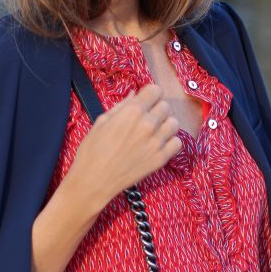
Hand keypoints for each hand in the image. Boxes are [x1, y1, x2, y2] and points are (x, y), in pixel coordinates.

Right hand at [67, 83, 181, 206]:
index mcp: (132, 111)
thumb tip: (135, 94)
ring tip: (154, 131)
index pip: (155, 90)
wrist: (94, 181)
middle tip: (146, 118)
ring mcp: (156, 142)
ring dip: (165, 124)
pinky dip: (170, 142)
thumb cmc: (92, 151)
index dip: (150, 94)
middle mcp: (147, 124)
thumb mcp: (101, 121)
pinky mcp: (161, 159)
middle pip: (165, 106)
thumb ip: (122, 106)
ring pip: (174, 123)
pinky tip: (158, 144)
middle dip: (156, 109)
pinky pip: (177, 143)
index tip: (145, 101)